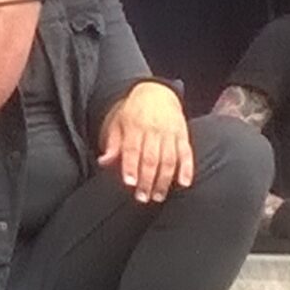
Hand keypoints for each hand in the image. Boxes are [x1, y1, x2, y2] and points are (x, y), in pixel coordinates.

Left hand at [95, 81, 191, 201]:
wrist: (158, 92)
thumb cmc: (134, 112)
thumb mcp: (119, 123)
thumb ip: (113, 144)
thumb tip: (103, 162)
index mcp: (135, 127)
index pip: (132, 149)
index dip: (131, 167)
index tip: (129, 183)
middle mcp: (154, 130)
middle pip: (151, 158)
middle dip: (147, 180)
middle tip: (142, 197)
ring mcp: (170, 133)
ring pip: (169, 159)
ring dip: (164, 180)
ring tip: (158, 196)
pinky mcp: (183, 136)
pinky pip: (187, 153)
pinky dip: (186, 169)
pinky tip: (183, 183)